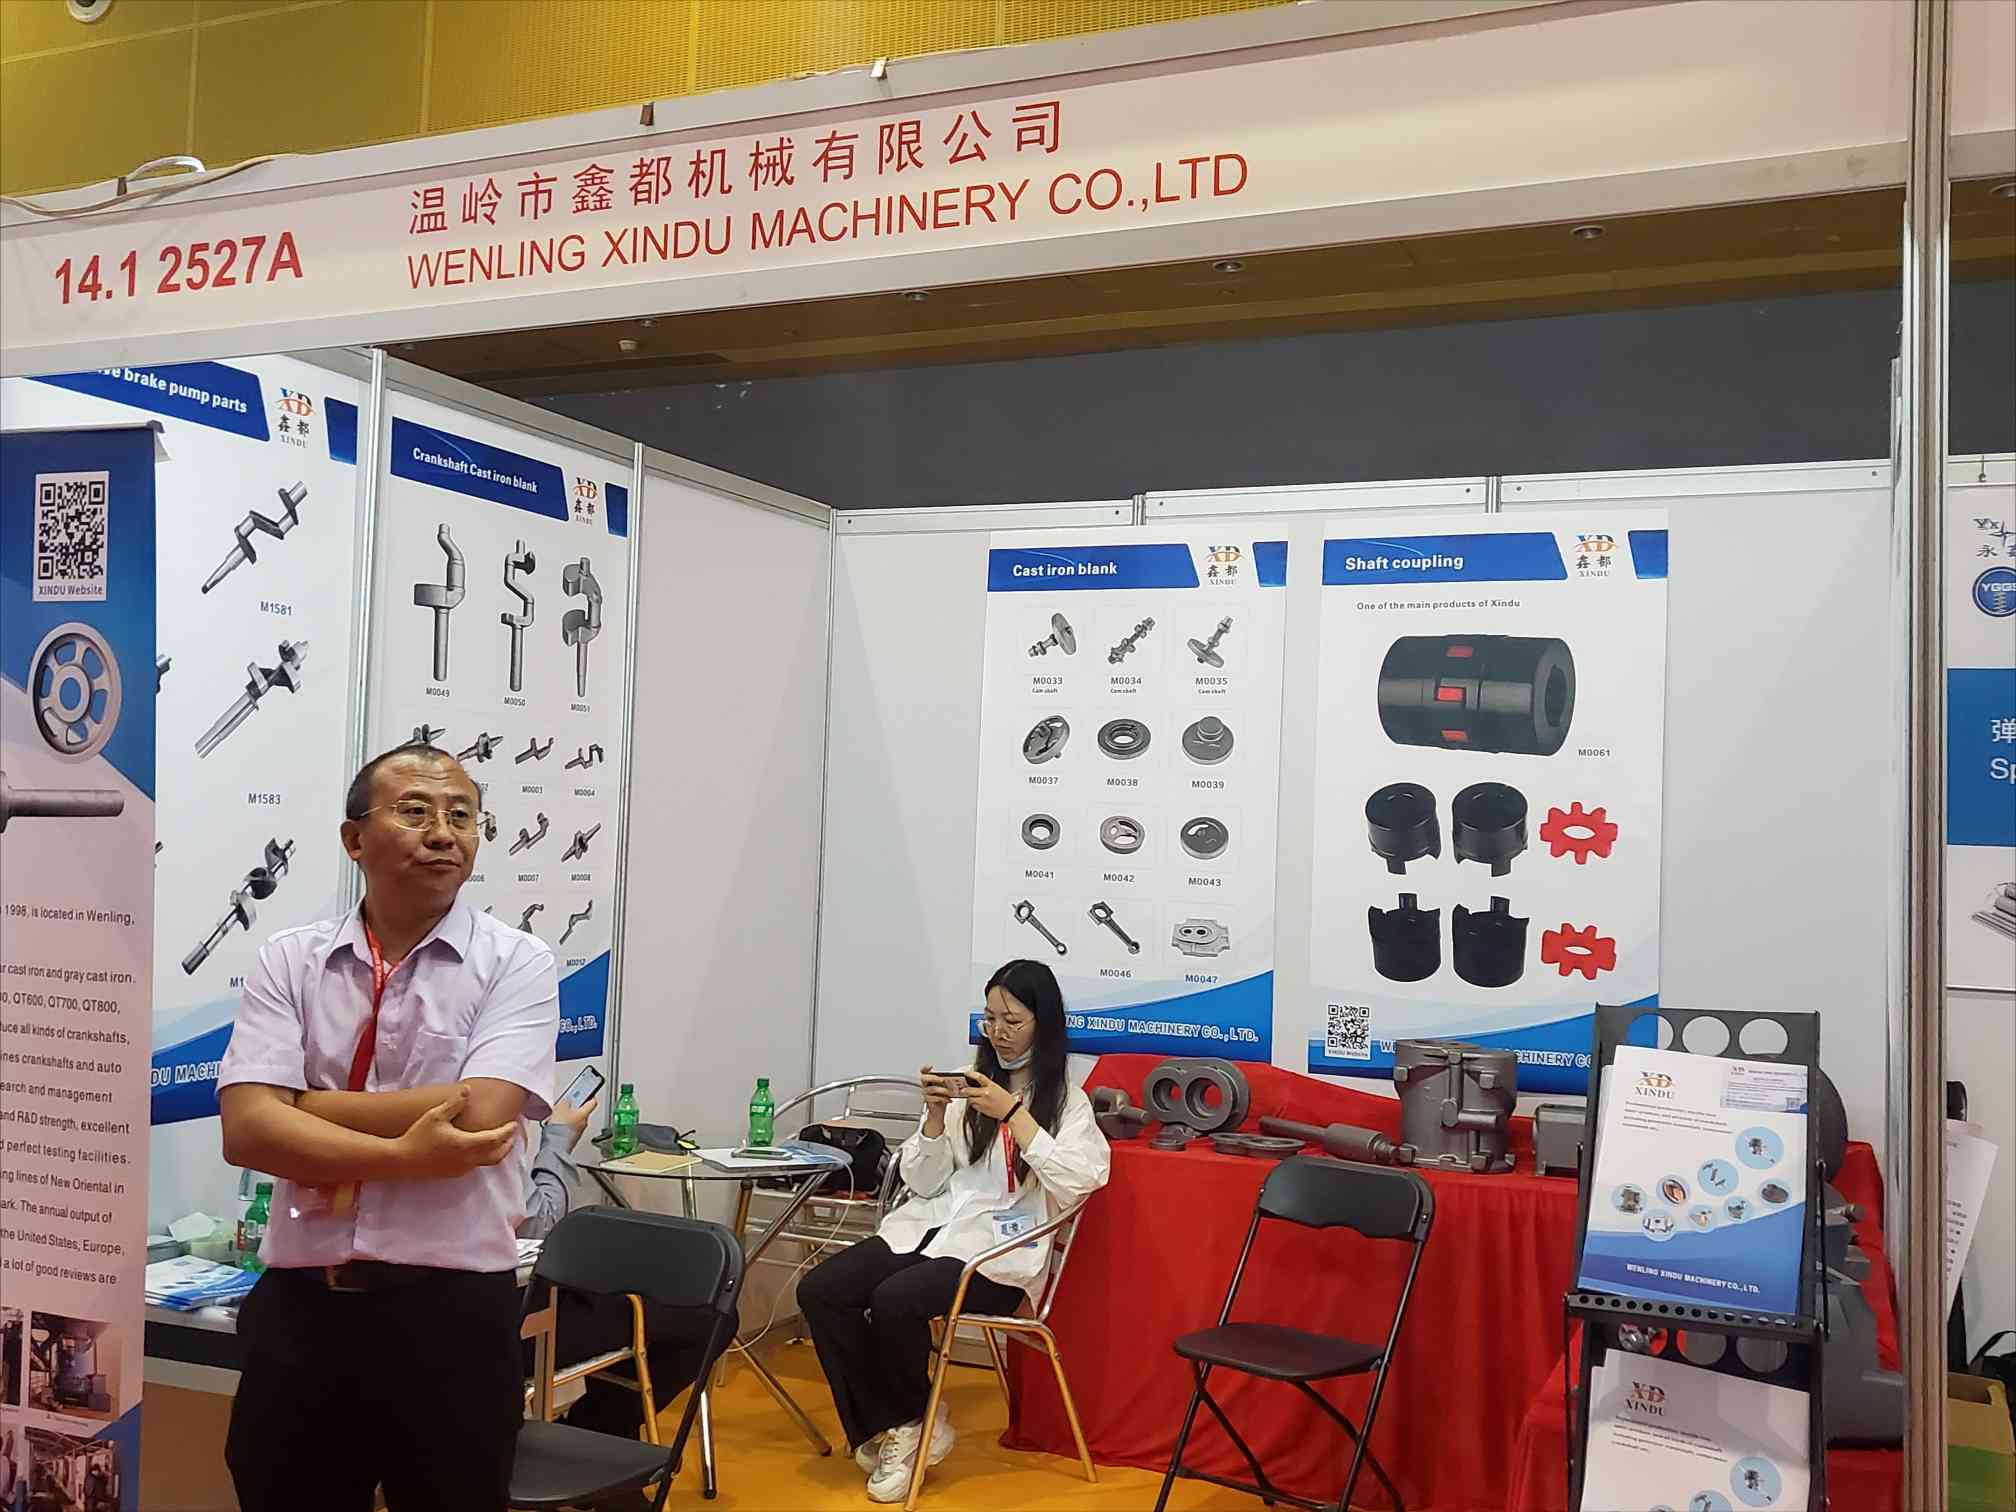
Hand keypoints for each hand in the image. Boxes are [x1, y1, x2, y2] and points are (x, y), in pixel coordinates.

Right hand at [395, 1087, 519, 1177]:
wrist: (400, 1160)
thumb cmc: (417, 1137)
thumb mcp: (436, 1115)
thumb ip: (454, 1103)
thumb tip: (468, 1090)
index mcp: (466, 1145)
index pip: (496, 1139)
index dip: (508, 1131)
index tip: (515, 1123)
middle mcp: (467, 1160)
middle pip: (497, 1154)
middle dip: (508, 1143)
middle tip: (514, 1132)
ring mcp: (461, 1169)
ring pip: (487, 1162)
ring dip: (498, 1151)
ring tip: (502, 1140)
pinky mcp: (453, 1174)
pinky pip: (476, 1166)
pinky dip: (485, 1156)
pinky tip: (480, 1149)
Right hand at [549, 1094, 595, 1149]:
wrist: (554, 1147)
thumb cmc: (560, 1129)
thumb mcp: (560, 1108)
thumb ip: (565, 1102)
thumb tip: (567, 1100)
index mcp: (584, 1114)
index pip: (593, 1102)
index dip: (591, 1096)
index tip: (589, 1093)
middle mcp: (584, 1123)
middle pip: (582, 1111)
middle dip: (575, 1107)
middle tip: (567, 1104)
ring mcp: (578, 1132)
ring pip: (575, 1120)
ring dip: (568, 1117)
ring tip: (557, 1116)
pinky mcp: (571, 1139)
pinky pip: (569, 1128)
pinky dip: (564, 1125)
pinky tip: (555, 1125)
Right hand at [919, 1066, 953, 1135]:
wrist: (939, 1110)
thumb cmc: (942, 1096)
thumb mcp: (945, 1087)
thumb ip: (947, 1081)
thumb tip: (956, 1078)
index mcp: (928, 1079)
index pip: (923, 1072)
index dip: (925, 1068)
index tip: (930, 1066)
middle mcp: (925, 1085)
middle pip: (924, 1078)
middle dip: (934, 1077)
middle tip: (943, 1079)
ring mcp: (925, 1093)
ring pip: (932, 1089)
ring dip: (943, 1090)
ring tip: (951, 1091)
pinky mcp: (928, 1101)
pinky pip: (935, 1098)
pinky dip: (944, 1098)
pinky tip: (949, 1099)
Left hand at [959, 1070, 1017, 1121]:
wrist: (1010, 1110)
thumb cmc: (1006, 1100)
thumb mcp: (997, 1088)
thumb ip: (987, 1086)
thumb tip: (977, 1085)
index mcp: (991, 1086)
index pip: (979, 1077)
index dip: (971, 1074)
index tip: (966, 1073)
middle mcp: (986, 1093)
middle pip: (969, 1090)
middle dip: (964, 1090)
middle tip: (962, 1090)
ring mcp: (983, 1102)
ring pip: (970, 1099)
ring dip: (970, 1098)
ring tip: (974, 1097)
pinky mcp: (981, 1109)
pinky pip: (973, 1106)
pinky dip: (974, 1104)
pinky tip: (979, 1103)